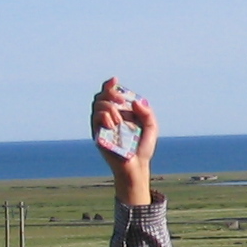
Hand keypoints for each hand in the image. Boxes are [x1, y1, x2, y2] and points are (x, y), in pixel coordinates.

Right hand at [90, 76, 156, 205]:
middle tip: (121, 100)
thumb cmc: (142, 148)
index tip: (115, 81)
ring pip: (98, 105)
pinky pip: (95, 118)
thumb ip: (147, 112)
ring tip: (119, 120)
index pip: (110, 94)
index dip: (110, 85)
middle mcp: (108, 117)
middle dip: (109, 93)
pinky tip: (113, 124)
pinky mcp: (97, 134)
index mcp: (120, 112)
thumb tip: (134, 102)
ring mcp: (101, 125)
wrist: (136, 166)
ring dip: (109, 107)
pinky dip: (104, 116)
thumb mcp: (151, 126)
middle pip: (101, 96)